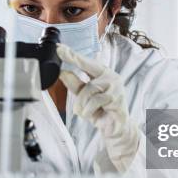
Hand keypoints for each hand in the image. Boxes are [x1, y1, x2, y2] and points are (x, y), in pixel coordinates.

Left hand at [57, 44, 139, 171]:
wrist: (116, 129)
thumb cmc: (101, 111)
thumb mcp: (84, 97)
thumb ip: (75, 84)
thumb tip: (62, 72)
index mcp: (103, 74)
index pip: (86, 62)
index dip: (73, 54)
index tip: (60, 48)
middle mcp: (111, 76)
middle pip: (88, 66)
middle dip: (74, 58)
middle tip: (61, 50)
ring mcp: (115, 87)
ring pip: (88, 89)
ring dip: (81, 104)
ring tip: (84, 112)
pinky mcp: (117, 98)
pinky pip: (94, 102)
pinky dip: (88, 110)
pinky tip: (92, 115)